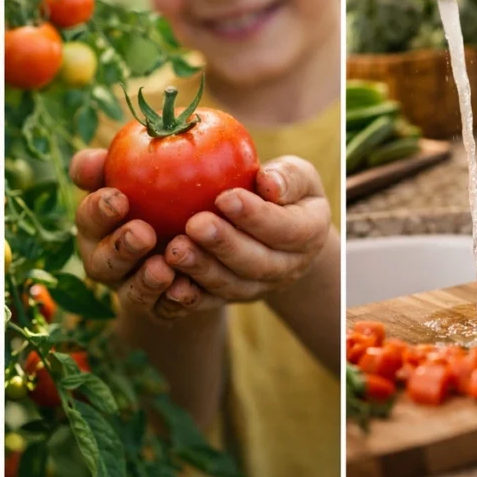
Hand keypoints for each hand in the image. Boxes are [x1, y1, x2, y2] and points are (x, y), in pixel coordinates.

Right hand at [70, 148, 184, 321]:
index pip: (88, 216)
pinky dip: (175, 301)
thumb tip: (112, 147)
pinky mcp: (159, 310)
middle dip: (121, 248)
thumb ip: (124, 160)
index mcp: (96, 225)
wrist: (190, 239)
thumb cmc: (159, 192)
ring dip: (146, 280)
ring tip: (164, 267)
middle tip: (143, 233)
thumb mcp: (142, 172)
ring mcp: (131, 289)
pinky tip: (188, 287)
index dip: (98, 209)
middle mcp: (107, 261)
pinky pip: (165, 310)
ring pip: (132, 291)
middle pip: (104, 261)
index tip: (118, 197)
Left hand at [159, 156, 331, 319]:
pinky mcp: (230, 297)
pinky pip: (209, 301)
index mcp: (308, 233)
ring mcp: (258, 287)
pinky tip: (167, 283)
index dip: (256, 216)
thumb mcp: (296, 175)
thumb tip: (267, 182)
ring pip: (231, 285)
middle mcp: (287, 267)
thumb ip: (288, 177)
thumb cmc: (282, 191)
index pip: (284, 228)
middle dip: (224, 245)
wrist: (276, 230)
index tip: (225, 197)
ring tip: (174, 250)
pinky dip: (189, 296)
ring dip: (201, 269)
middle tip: (195, 225)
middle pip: (256, 263)